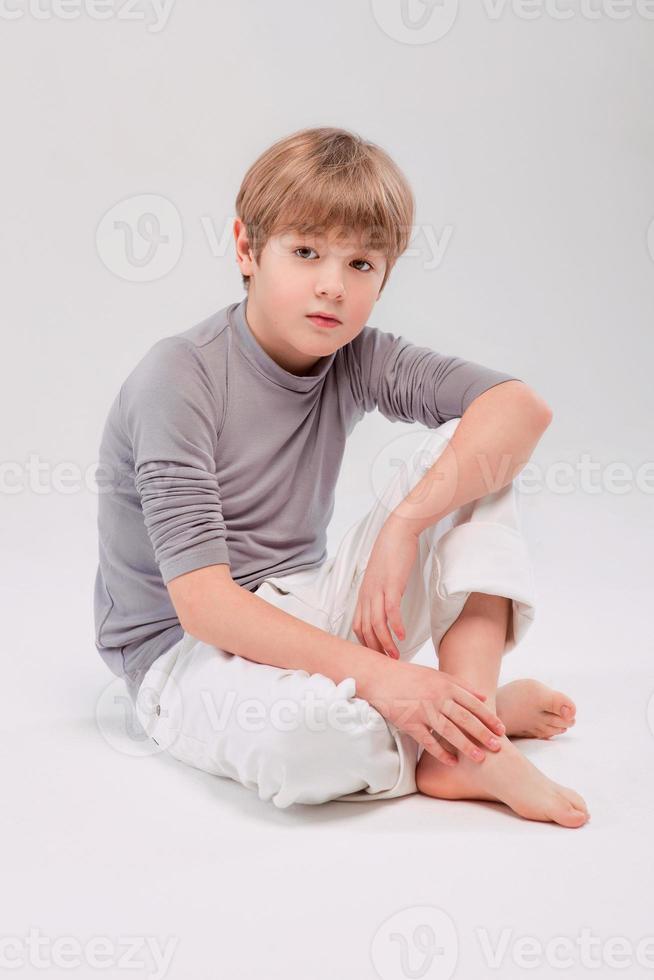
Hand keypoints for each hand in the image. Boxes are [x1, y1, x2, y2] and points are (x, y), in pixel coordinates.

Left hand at [352, 516, 418, 659]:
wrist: (397, 532)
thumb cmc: (391, 554)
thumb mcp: (382, 577)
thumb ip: (381, 593)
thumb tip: (387, 608)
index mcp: (364, 594)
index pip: (358, 625)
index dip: (366, 643)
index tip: (376, 656)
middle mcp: (367, 594)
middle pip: (365, 629)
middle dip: (375, 649)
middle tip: (386, 664)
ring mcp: (377, 590)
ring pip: (376, 624)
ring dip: (385, 643)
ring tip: (395, 657)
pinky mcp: (391, 584)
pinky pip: (391, 610)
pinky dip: (395, 625)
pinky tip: (402, 636)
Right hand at [356, 657, 505, 764]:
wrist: (380, 676)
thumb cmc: (409, 676)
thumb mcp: (437, 675)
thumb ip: (461, 686)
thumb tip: (483, 697)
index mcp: (445, 685)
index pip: (472, 703)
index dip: (488, 717)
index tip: (501, 729)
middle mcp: (437, 697)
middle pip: (464, 718)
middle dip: (483, 733)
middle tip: (498, 746)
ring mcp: (423, 710)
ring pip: (449, 731)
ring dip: (466, 745)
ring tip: (480, 758)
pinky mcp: (410, 722)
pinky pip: (428, 740)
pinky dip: (440, 752)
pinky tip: (452, 761)